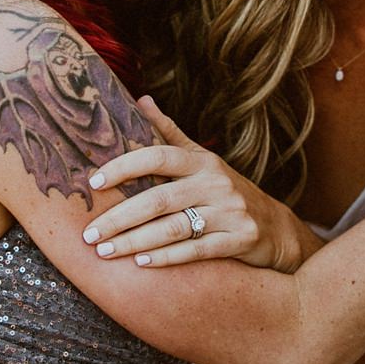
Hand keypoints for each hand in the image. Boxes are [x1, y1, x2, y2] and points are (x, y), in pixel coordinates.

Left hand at [81, 97, 316, 269]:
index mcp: (202, 162)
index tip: (94, 183)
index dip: (124, 167)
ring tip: (105, 251)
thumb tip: (141, 100)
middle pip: (159, 199)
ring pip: (173, 228)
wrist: (276, 228)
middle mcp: (216, 183)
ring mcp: (230, 212)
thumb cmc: (226, 191)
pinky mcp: (240, 240)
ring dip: (134, 241)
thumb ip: (170, 134)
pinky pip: (197, 251)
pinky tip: (141, 263)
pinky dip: (167, 258)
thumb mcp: (203, 160)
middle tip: (89, 234)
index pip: (158, 156)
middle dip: (119, 217)